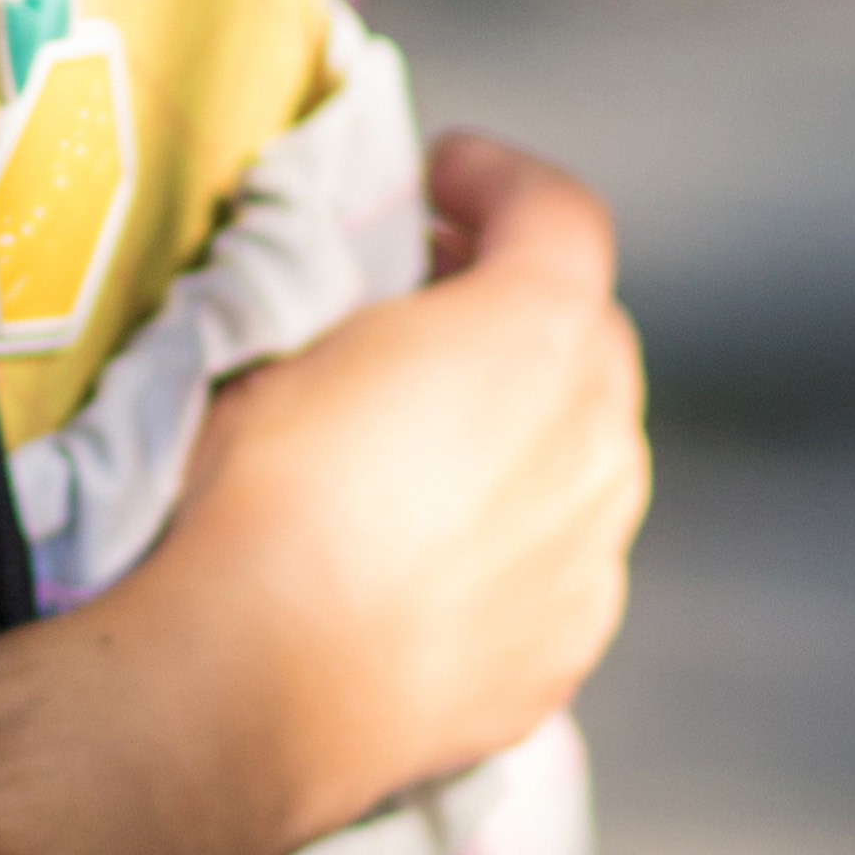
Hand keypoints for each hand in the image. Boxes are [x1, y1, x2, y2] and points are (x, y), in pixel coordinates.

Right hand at [126, 135, 649, 831]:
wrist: (256, 678)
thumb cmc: (259, 491)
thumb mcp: (282, 346)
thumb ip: (357, 312)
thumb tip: (354, 309)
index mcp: (539, 335)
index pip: (560, 215)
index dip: (499, 182)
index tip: (438, 176)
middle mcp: (599, 444)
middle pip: (585, 345)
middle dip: (515, 315)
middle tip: (427, 311)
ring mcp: (590, 560)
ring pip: (580, 469)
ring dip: (521, 441)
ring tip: (425, 455)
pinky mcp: (561, 657)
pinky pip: (552, 576)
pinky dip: (507, 553)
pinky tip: (425, 571)